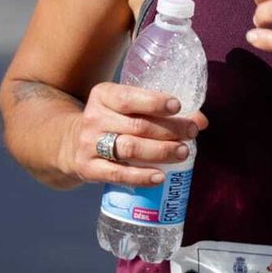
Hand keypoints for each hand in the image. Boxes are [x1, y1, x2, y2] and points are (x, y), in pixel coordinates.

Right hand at [62, 83, 207, 187]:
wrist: (70, 143)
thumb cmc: (113, 121)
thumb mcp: (128, 108)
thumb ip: (160, 110)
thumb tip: (201, 121)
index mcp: (104, 95)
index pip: (129, 97)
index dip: (154, 102)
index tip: (177, 106)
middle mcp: (94, 118)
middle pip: (137, 125)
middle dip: (169, 129)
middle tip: (191, 133)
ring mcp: (90, 144)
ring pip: (129, 148)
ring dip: (160, 151)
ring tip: (182, 152)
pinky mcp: (89, 168)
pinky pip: (118, 174)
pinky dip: (141, 176)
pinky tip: (160, 176)